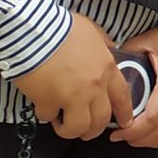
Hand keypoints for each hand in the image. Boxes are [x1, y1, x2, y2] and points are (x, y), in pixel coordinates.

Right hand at [11, 12, 132, 140]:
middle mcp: (94, 87)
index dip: (124, 113)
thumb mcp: (92, 31)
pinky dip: (45, 114)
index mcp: (106, 69)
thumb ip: (103, 44)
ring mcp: (72, 97)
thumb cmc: (61, 27)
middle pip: (101, 120)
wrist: (33, 30)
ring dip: (70, 130)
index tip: (124, 123)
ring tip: (61, 124)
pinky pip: (49, 117)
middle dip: (93, 129)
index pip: (122, 97)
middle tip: (84, 130)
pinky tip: (41, 105)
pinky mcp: (48, 102)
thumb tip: (109, 48)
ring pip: (78, 127)